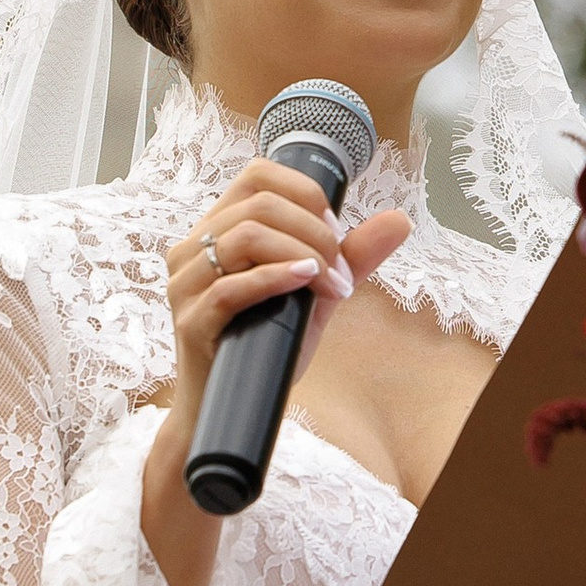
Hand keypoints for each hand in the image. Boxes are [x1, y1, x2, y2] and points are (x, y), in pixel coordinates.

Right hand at [162, 162, 410, 455]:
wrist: (233, 410)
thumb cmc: (267, 347)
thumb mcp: (315, 293)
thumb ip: (351, 256)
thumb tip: (400, 219)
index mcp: (217, 231)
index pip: (256, 175)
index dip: (304, 192)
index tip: (335, 231)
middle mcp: (193, 250)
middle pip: (257, 204)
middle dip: (314, 230)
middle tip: (341, 269)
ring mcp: (186, 285)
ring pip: (245, 237)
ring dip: (303, 254)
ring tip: (332, 283)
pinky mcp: (190, 322)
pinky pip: (230, 287)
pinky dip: (276, 278)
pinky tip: (307, 283)